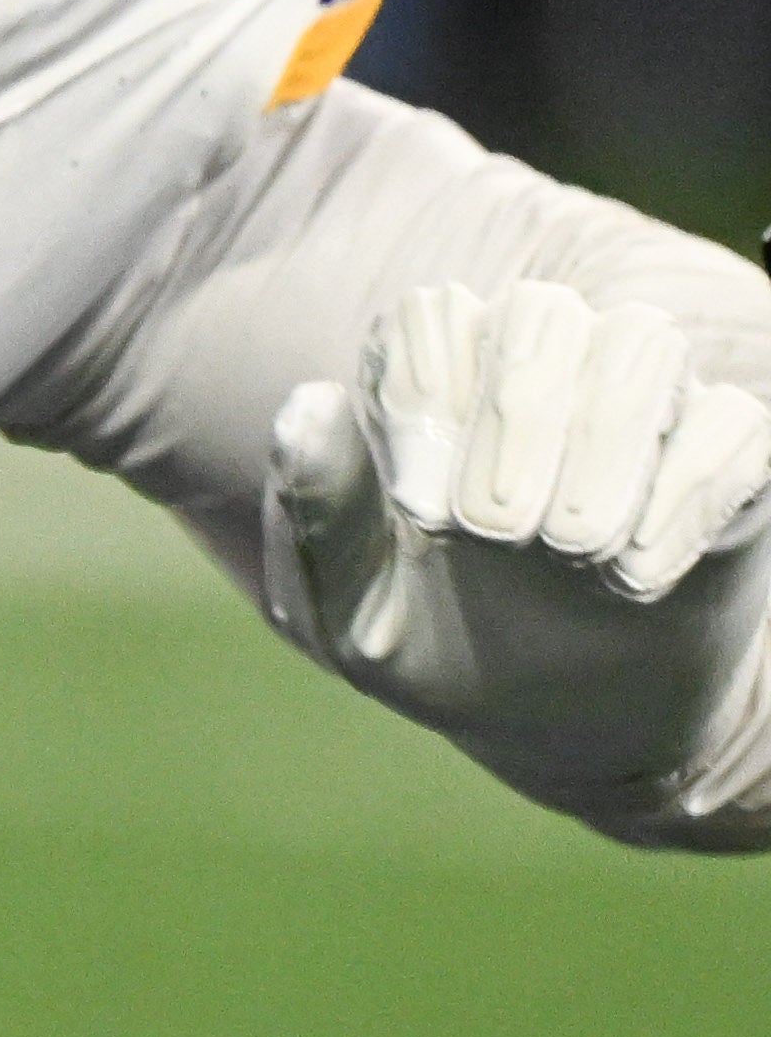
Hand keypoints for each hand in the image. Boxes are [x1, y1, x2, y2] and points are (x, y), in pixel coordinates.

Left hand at [272, 273, 770, 797]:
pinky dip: (686, 494)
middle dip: (519, 416)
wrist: (551, 723)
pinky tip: (637, 578)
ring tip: (573, 551)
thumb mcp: (344, 612)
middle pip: (540, 314)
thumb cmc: (431, 644)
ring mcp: (637, 410)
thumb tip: (309, 403)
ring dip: (608, 445)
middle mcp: (535, 373)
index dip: (426, 395)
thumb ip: (315, 514)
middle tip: (498, 534)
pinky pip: (734, 424)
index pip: (430, 317)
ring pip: (642, 342)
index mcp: (426, 388)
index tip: (422, 512)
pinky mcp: (725, 461)